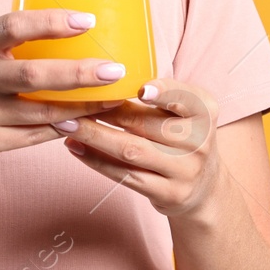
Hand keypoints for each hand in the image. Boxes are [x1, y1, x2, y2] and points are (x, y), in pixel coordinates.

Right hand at [0, 9, 127, 170]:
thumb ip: (8, 41)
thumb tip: (71, 32)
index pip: (14, 26)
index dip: (52, 22)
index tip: (88, 20)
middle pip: (33, 75)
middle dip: (79, 73)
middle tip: (114, 70)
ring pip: (39, 112)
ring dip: (80, 107)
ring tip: (111, 100)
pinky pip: (30, 136)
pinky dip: (58, 129)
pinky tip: (79, 122)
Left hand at [51, 78, 221, 218]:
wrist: (204, 186)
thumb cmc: (182, 136)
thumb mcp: (184, 110)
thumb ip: (157, 94)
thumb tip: (103, 75)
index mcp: (205, 111)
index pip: (184, 97)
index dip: (164, 92)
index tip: (141, 89)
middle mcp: (200, 141)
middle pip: (146, 124)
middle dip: (106, 111)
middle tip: (72, 100)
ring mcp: (186, 171)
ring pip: (131, 151)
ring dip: (93, 135)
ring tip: (65, 123)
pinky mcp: (169, 194)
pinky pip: (125, 176)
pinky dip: (96, 161)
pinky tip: (75, 147)